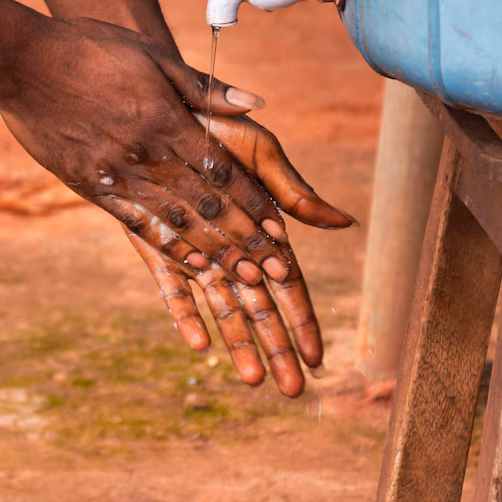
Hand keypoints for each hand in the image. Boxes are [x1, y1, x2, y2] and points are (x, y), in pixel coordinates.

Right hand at [0, 16, 326, 285]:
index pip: (222, 172)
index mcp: (167, 120)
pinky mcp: (89, 185)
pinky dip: (167, 246)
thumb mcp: (152, 56)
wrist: (22, 61)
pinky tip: (190, 266)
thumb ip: (204, 87)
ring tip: (243, 280)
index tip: (279, 231)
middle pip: (205, 206)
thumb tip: (255, 103)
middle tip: (273, 270)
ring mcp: (116, 174)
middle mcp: (146, 154)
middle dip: (243, 240)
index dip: (253, 204)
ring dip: (213, 253)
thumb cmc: (91, 49)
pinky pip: (135, 223)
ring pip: (175, 222)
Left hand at [130, 113, 355, 397]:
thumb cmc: (218, 127)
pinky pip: (171, 286)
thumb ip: (294, 192)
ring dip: (237, 343)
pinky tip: (197, 344)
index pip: (288, 284)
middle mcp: (230, 246)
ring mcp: (194, 249)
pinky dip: (184, 314)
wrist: (161, 111)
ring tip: (254, 381)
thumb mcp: (261, 153)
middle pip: (258, 305)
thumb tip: (345, 222)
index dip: (303, 319)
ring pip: (220, 306)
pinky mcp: (157, 245)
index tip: (319, 357)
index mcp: (261, 228)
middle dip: (277, 347)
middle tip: (292, 390)